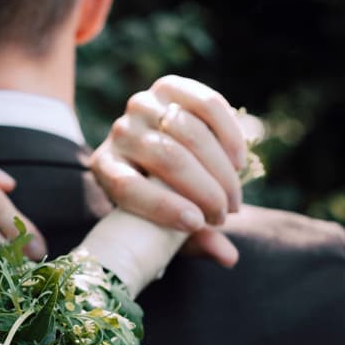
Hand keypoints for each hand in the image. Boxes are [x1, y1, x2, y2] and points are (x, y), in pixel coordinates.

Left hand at [89, 75, 249, 267]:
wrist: (155, 145)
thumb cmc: (161, 196)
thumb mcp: (166, 221)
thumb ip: (194, 239)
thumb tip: (229, 257)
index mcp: (105, 167)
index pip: (126, 186)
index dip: (162, 207)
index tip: (197, 225)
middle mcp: (120, 132)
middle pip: (166, 157)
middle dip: (205, 191)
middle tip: (226, 215)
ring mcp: (143, 106)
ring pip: (190, 133)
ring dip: (221, 169)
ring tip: (234, 196)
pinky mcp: (170, 86)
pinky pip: (207, 104)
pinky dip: (229, 133)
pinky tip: (239, 160)